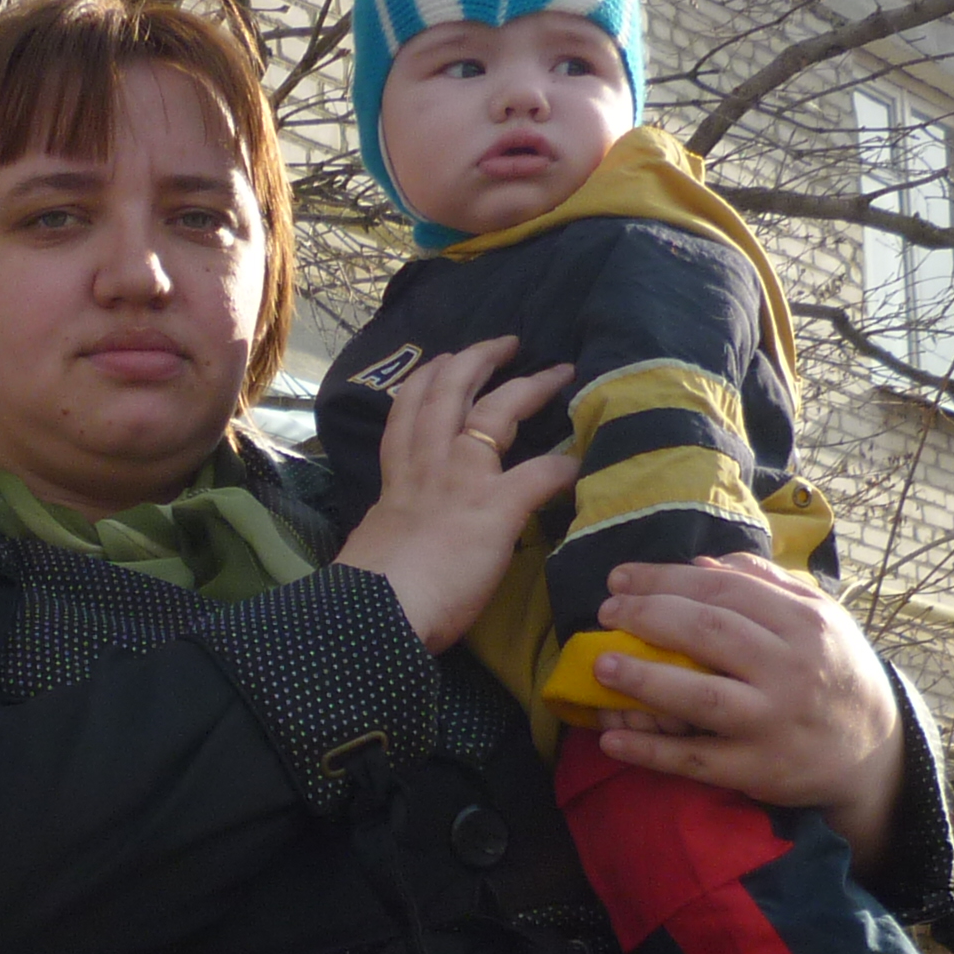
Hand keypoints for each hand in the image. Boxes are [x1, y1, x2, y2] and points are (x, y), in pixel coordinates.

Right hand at [335, 337, 579, 647]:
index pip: (408, 414)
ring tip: (554, 371)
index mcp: (398, 476)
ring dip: (527, 385)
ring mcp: (463, 478)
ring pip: (494, 410)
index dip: (426, 382)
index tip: (440, 364)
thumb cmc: (373, 591)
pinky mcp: (497, 506)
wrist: (381, 610)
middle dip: (477, 360)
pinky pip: (542, 473)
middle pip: (449, 391)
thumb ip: (395, 526)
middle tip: (503, 343)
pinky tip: (581, 460)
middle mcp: (429, 463)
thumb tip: (398, 534)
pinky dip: (564, 464)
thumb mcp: (378, 541)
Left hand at [587, 553, 907, 867]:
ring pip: (701, 696)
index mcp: (804, 624)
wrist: (875, 751)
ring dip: (645, 680)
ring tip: (601, 666)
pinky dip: (651, 753)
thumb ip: (765, 584)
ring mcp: (772, 722)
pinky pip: (695, 759)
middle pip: (709, 633)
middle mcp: (790, 670)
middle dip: (648, 617)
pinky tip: (611, 741)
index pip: (724, 591)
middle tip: (606, 612)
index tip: (620, 579)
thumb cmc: (834, 673)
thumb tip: (701, 563)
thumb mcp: (820, 618)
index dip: (665, 580)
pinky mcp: (757, 770)